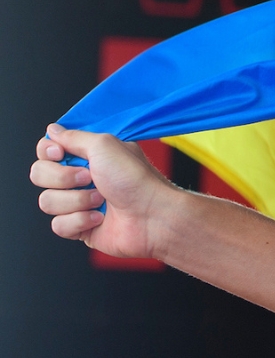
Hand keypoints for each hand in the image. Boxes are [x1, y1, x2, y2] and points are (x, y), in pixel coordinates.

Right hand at [30, 125, 178, 259]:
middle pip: (39, 174)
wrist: (152, 216)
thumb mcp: (105, 145)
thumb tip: (53, 130)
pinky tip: (100, 218)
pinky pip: (58, 225)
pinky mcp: (80, 226)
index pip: (47, 150)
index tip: (60, 154)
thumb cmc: (136, 180)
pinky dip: (80, 221)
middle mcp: (81, 178)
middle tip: (89, 177)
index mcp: (88, 156)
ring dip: (76, 200)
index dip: (48, 152)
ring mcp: (79, 203)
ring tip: (100, 199)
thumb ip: (74, 137)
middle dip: (62, 178)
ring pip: (47, 201)